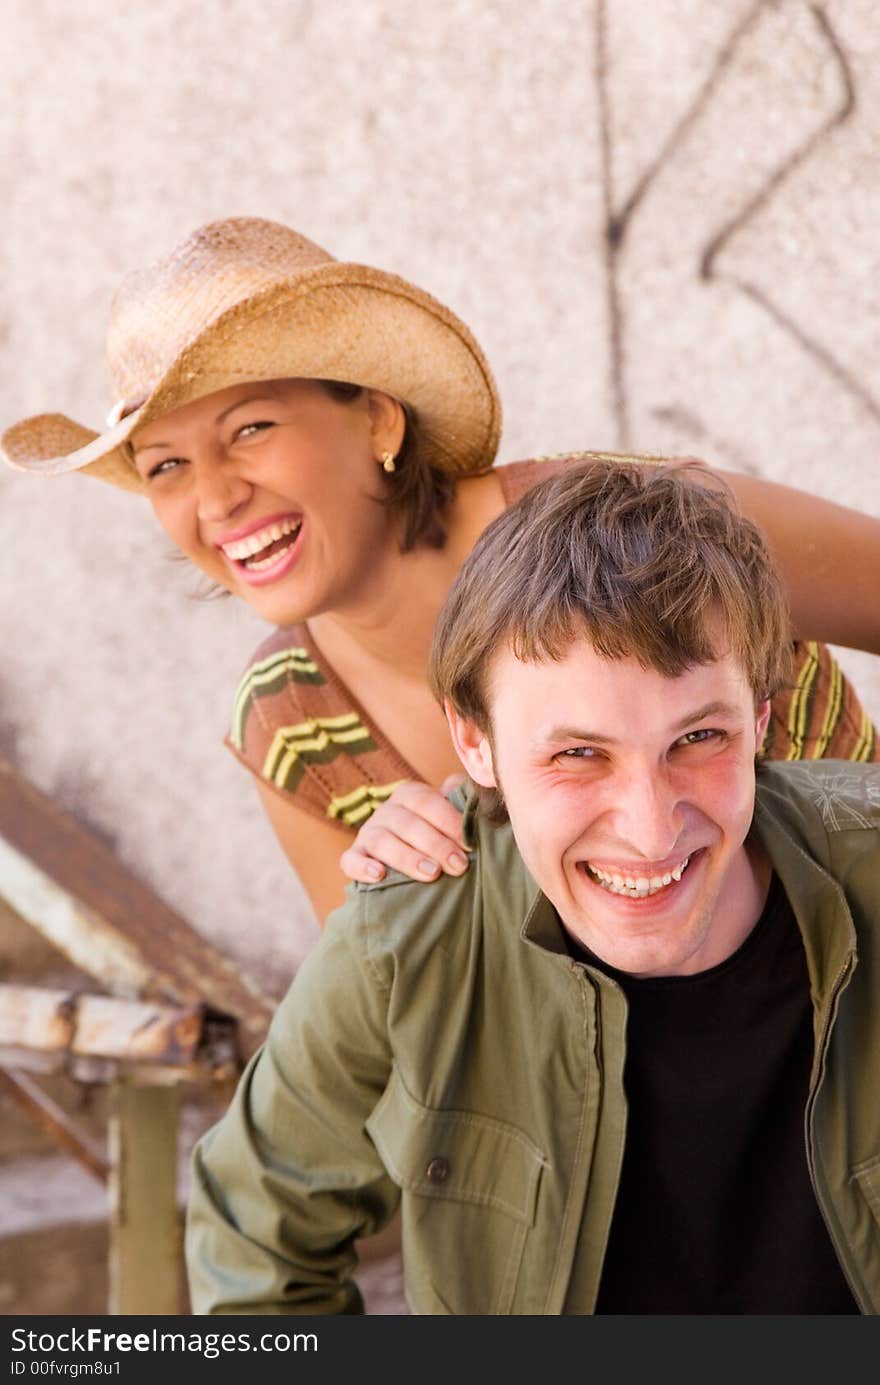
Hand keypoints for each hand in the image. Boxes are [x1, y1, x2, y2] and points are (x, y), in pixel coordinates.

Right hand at [339, 777, 469, 884]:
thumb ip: (463, 798)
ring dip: (407, 857)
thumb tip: (486, 781)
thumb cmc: (437, 834)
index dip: (449, 822)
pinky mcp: (353, 856)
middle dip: (436, 845)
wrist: (408, 855)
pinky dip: (362, 867)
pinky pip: (350, 860)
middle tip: (459, 866)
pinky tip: (379, 876)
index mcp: (409, 795)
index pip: (428, 802)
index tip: (470, 845)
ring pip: (382, 841)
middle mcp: (386, 810)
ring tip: (431, 874)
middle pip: (407, 823)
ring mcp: (367, 833)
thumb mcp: (450, 814)